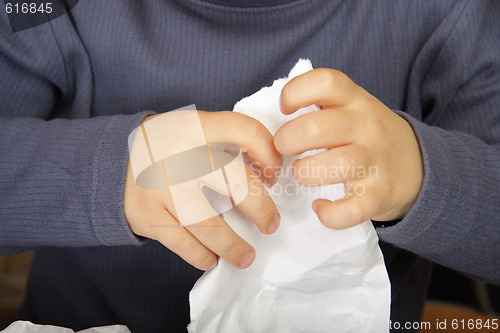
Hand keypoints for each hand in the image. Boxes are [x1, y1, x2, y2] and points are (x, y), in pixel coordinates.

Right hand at [124, 111, 281, 269]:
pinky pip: (183, 244)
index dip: (270, 155)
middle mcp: (180, 154)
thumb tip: (268, 175)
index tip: (274, 176)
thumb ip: (227, 142)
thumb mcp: (195, 130)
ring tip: (246, 256)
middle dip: (261, 209)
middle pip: (235, 182)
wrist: (113, 160)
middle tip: (270, 223)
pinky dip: (203, 256)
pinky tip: (213, 259)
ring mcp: (162, 187)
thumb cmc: (169, 149)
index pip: (246, 132)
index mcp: (197, 127)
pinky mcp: (148, 215)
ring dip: (233, 246)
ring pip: (209, 224)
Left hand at [274, 68, 423, 228]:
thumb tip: (272, 112)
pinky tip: (320, 207)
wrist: (419, 167)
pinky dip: (329, 214)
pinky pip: (351, 209)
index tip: (285, 108)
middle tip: (284, 149)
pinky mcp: (380, 194)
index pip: (325, 82)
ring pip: (333, 165)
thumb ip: (321, 103)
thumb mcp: (353, 108)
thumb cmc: (368, 136)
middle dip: (286, 141)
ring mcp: (375, 160)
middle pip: (316, 128)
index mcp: (355, 100)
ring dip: (305, 173)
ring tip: (302, 175)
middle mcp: (367, 126)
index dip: (295, 93)